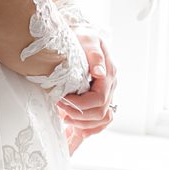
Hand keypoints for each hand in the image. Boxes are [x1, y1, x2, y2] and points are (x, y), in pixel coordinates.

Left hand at [59, 29, 116, 155]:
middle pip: (99, 114)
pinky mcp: (98, 101)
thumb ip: (94, 55)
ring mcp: (106, 95)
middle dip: (77, 115)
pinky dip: (87, 130)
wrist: (79, 36)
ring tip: (63, 116)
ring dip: (82, 123)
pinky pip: (99, 123)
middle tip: (58, 108)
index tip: (61, 100)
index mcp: (108, 74)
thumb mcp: (87, 39)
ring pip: (101, 121)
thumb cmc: (81, 36)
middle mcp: (110, 87)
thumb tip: (100, 72)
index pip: (98, 100)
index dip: (79, 104)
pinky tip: (73, 133)